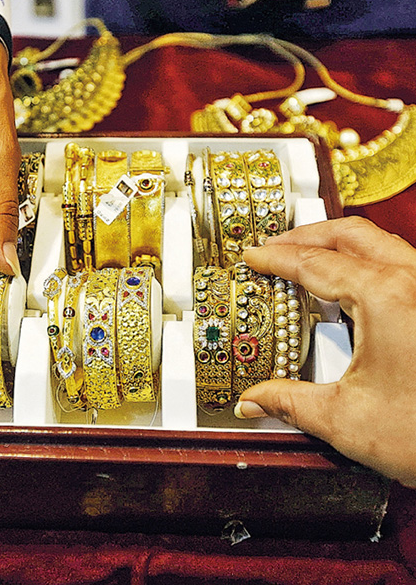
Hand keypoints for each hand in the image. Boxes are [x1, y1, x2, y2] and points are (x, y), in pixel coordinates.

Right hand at [238, 216, 415, 486]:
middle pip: (351, 235)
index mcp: (388, 298)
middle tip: (275, 247)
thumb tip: (256, 400)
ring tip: (306, 260)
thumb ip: (289, 403)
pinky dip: (365, 265)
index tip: (254, 256)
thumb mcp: (345, 419)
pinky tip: (347, 290)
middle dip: (306, 236)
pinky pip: (399, 266)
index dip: (276, 258)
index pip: (315, 263)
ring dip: (338, 246)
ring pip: (379, 245)